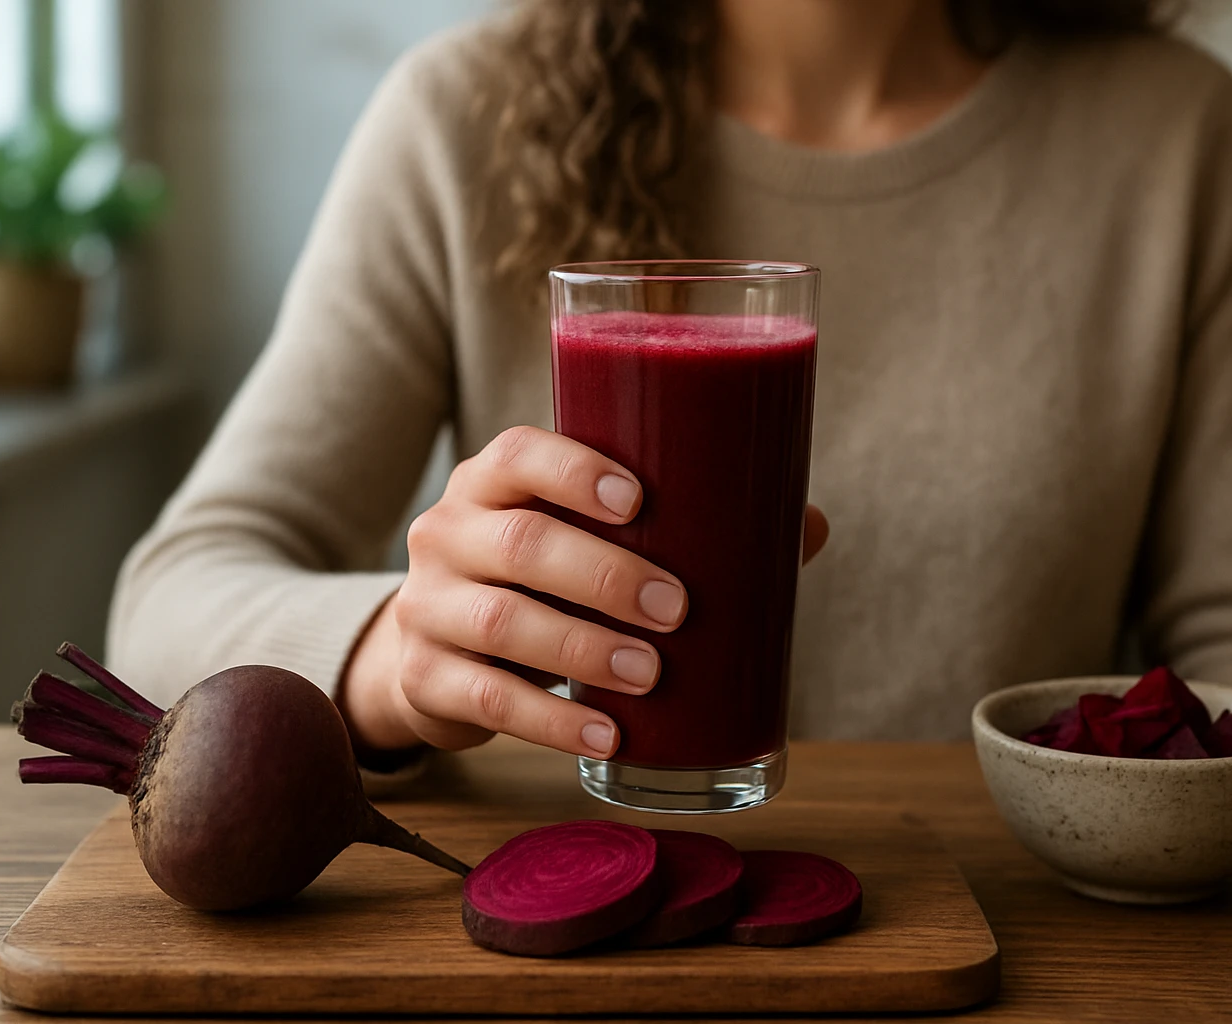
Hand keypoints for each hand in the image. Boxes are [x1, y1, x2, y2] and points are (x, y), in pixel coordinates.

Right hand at [339, 425, 828, 759]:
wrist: (435, 648)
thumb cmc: (541, 579)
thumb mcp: (585, 541)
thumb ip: (680, 526)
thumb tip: (806, 525)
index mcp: (492, 482)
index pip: (518, 454)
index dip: (574, 471)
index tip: (639, 499)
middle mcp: (447, 532)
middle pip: (522, 544)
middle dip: (606, 576)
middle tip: (677, 609)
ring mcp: (427, 606)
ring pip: (504, 622)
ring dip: (586, 651)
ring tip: (651, 675)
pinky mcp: (425, 678)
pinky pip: (489, 699)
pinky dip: (555, 723)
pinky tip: (609, 737)